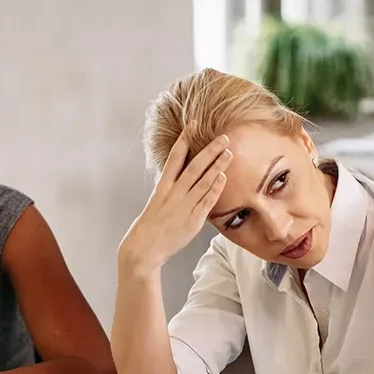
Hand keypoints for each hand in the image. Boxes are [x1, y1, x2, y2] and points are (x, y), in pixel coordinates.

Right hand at [118, 133, 232, 276]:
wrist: (144, 248)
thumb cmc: (151, 226)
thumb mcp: (158, 201)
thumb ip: (172, 188)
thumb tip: (184, 177)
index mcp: (163, 186)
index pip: (175, 157)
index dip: (185, 140)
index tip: (194, 125)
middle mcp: (173, 194)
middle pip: (194, 167)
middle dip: (209, 151)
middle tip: (223, 138)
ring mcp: (183, 207)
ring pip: (203, 182)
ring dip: (217, 166)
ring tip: (229, 153)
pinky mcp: (192, 221)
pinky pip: (206, 202)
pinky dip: (215, 189)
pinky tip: (223, 178)